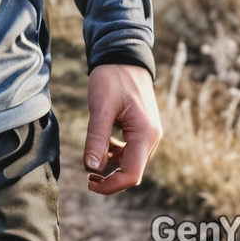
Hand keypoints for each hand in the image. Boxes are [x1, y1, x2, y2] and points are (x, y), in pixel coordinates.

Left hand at [83, 63, 161, 194]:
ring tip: (92, 160)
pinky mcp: (143, 128)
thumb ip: (96, 138)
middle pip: (132, 170)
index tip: (90, 182)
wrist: (124, 55)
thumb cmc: (112, 78)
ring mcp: (149, 133)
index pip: (131, 174)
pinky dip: (116, 152)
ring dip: (112, 165)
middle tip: (87, 175)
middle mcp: (152, 137)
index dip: (111, 185)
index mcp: (145, 134)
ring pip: (131, 161)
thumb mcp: (100, 107)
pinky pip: (131, 150)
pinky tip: (102, 146)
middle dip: (110, 177)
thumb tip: (91, 167)